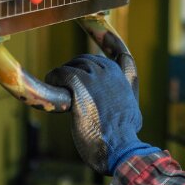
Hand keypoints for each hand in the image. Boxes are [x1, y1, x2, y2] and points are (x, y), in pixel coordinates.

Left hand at [45, 54, 159, 174]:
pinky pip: (62, 73)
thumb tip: (127, 110)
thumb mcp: (133, 115)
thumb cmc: (124, 139)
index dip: (107, 42)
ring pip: (74, 65)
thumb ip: (127, 103)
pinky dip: (55, 76)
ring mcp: (96, 78)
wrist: (120, 148)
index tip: (95, 36)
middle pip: (88, 60)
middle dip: (76, 67)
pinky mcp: (80, 85)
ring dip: (63, 73)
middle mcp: (112, 73)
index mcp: (125, 78)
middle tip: (66, 79)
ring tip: (56, 82)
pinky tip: (52, 82)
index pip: (118, 51)